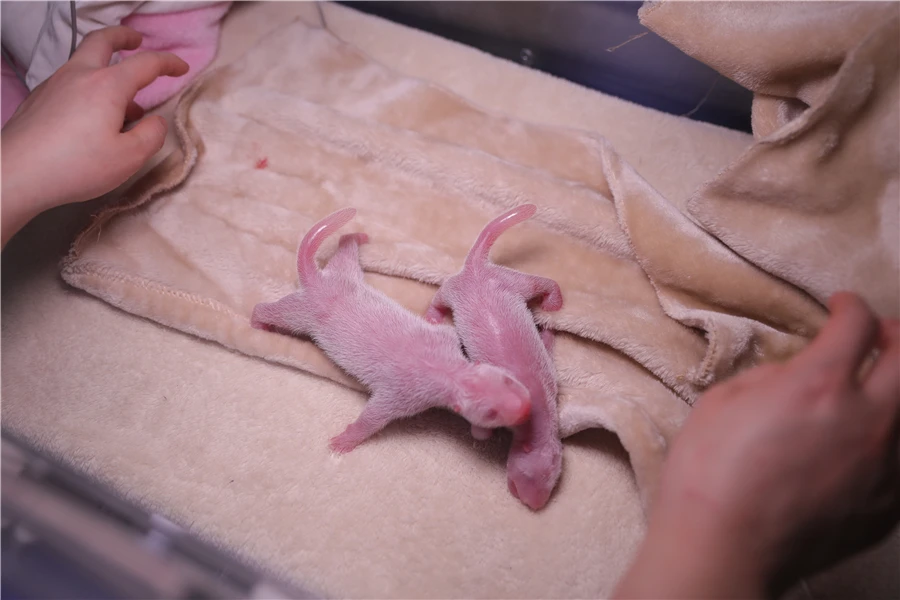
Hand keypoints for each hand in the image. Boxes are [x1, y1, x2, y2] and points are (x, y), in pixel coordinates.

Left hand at [1, 26, 187, 247]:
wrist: (16, 173)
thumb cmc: (77, 165)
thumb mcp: (129, 158)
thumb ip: (151, 135)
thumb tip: (156, 121)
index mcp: (107, 85)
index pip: (145, 63)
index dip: (167, 63)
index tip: (181, 67)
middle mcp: (79, 75)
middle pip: (101, 41)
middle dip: (123, 36)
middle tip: (136, 39)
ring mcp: (54, 84)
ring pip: (84, 63)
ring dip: (106, 68)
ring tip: (123, 99)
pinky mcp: (38, 99)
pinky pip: (70, 82)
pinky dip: (88, 86)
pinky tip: (92, 115)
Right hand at [615, 292, 899, 598]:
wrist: (721, 549)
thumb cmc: (708, 475)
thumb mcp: (722, 402)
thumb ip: (770, 376)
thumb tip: (794, 373)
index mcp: (819, 386)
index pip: (859, 325)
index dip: (850, 306)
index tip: (841, 306)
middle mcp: (866, 421)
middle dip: (893, 335)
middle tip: (876, 334)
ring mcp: (884, 468)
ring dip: (895, 388)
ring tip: (875, 387)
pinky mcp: (886, 507)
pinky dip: (889, 438)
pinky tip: (864, 442)